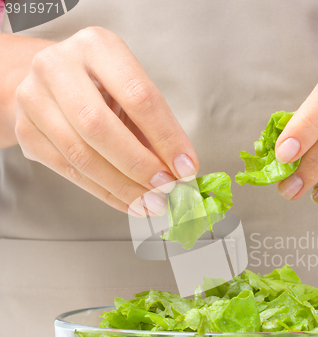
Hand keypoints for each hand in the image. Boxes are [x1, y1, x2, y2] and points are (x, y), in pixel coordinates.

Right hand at [14, 27, 197, 215]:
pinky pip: (70, 172)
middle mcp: (58, 66)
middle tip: (166, 188)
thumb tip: (181, 170)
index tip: (186, 167)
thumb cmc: (102, 87)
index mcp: (97, 47)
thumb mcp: (131, 92)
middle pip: (100, 126)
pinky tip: (130, 202)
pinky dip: (106, 193)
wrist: (53, 83)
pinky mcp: (26, 132)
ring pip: (81, 155)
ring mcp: (34, 99)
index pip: (139, 96)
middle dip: (139, 165)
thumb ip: (154, 128)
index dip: (166, 137)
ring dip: (124, 186)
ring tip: (152, 202)